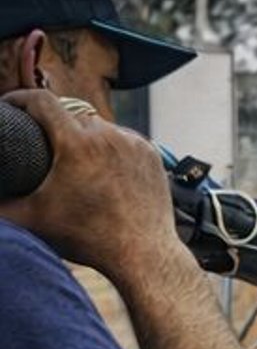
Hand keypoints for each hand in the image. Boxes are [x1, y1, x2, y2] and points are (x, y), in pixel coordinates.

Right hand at [0, 88, 182, 281]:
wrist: (142, 250)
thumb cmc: (87, 237)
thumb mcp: (31, 219)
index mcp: (77, 143)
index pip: (43, 102)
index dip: (19, 97)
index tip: (7, 103)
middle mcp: (108, 135)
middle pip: (71, 113)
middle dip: (50, 120)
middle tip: (34, 134)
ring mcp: (133, 142)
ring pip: (100, 126)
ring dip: (81, 134)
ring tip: (66, 153)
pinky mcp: (151, 153)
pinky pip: (123, 139)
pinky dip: (107, 146)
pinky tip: (98, 164)